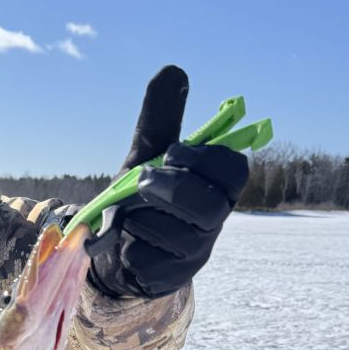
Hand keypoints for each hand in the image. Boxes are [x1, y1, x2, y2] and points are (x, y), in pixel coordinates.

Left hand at [88, 65, 248, 298]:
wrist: (115, 251)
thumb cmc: (141, 200)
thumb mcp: (146, 156)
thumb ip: (160, 121)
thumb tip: (173, 69)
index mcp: (215, 188)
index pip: (233, 170)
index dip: (205, 159)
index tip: (174, 152)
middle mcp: (212, 222)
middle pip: (207, 207)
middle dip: (172, 190)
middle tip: (141, 181)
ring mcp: (193, 254)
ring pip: (173, 235)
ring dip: (140, 219)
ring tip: (128, 217)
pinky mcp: (169, 280)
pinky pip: (147, 261)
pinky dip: (128, 248)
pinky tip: (125, 244)